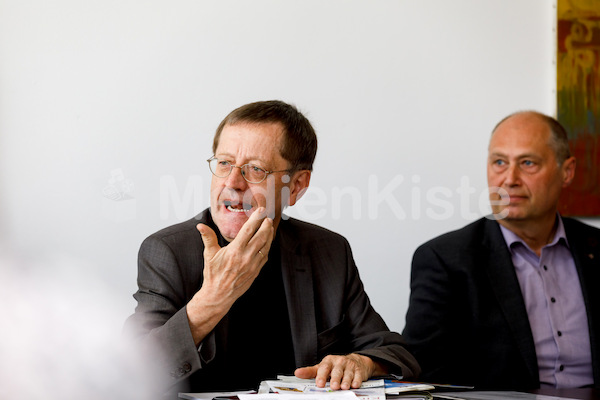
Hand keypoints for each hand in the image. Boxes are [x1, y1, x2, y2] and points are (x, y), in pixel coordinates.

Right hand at [186, 208, 273, 343]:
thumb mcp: (209, 255)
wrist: (219, 295)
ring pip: (265, 246)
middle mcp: (246, 257)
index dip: (256, 219)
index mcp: (235, 251)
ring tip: (270, 226)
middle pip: (261, 236)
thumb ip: (208, 238)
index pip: (248, 230)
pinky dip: (268, 246)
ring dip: (269, 235)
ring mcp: (253, 265)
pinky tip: (267, 240)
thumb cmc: (213, 274)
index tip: (261, 211)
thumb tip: (200, 225)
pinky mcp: (256, 271)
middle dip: (266, 225)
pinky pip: (265, 256)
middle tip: (268, 217)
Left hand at [294, 354, 376, 389]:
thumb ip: (310, 371)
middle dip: (335, 378)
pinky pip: (358, 376)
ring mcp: (350, 366)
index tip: (319, 383)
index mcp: (329, 361)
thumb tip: (297, 373)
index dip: (321, 376)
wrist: (355, 361)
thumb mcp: (323, 367)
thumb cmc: (335, 366)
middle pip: (337, 371)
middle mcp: (339, 362)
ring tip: (344, 387)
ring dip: (346, 381)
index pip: (324, 367)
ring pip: (348, 374)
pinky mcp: (359, 370)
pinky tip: (355, 385)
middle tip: (333, 386)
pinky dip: (357, 380)